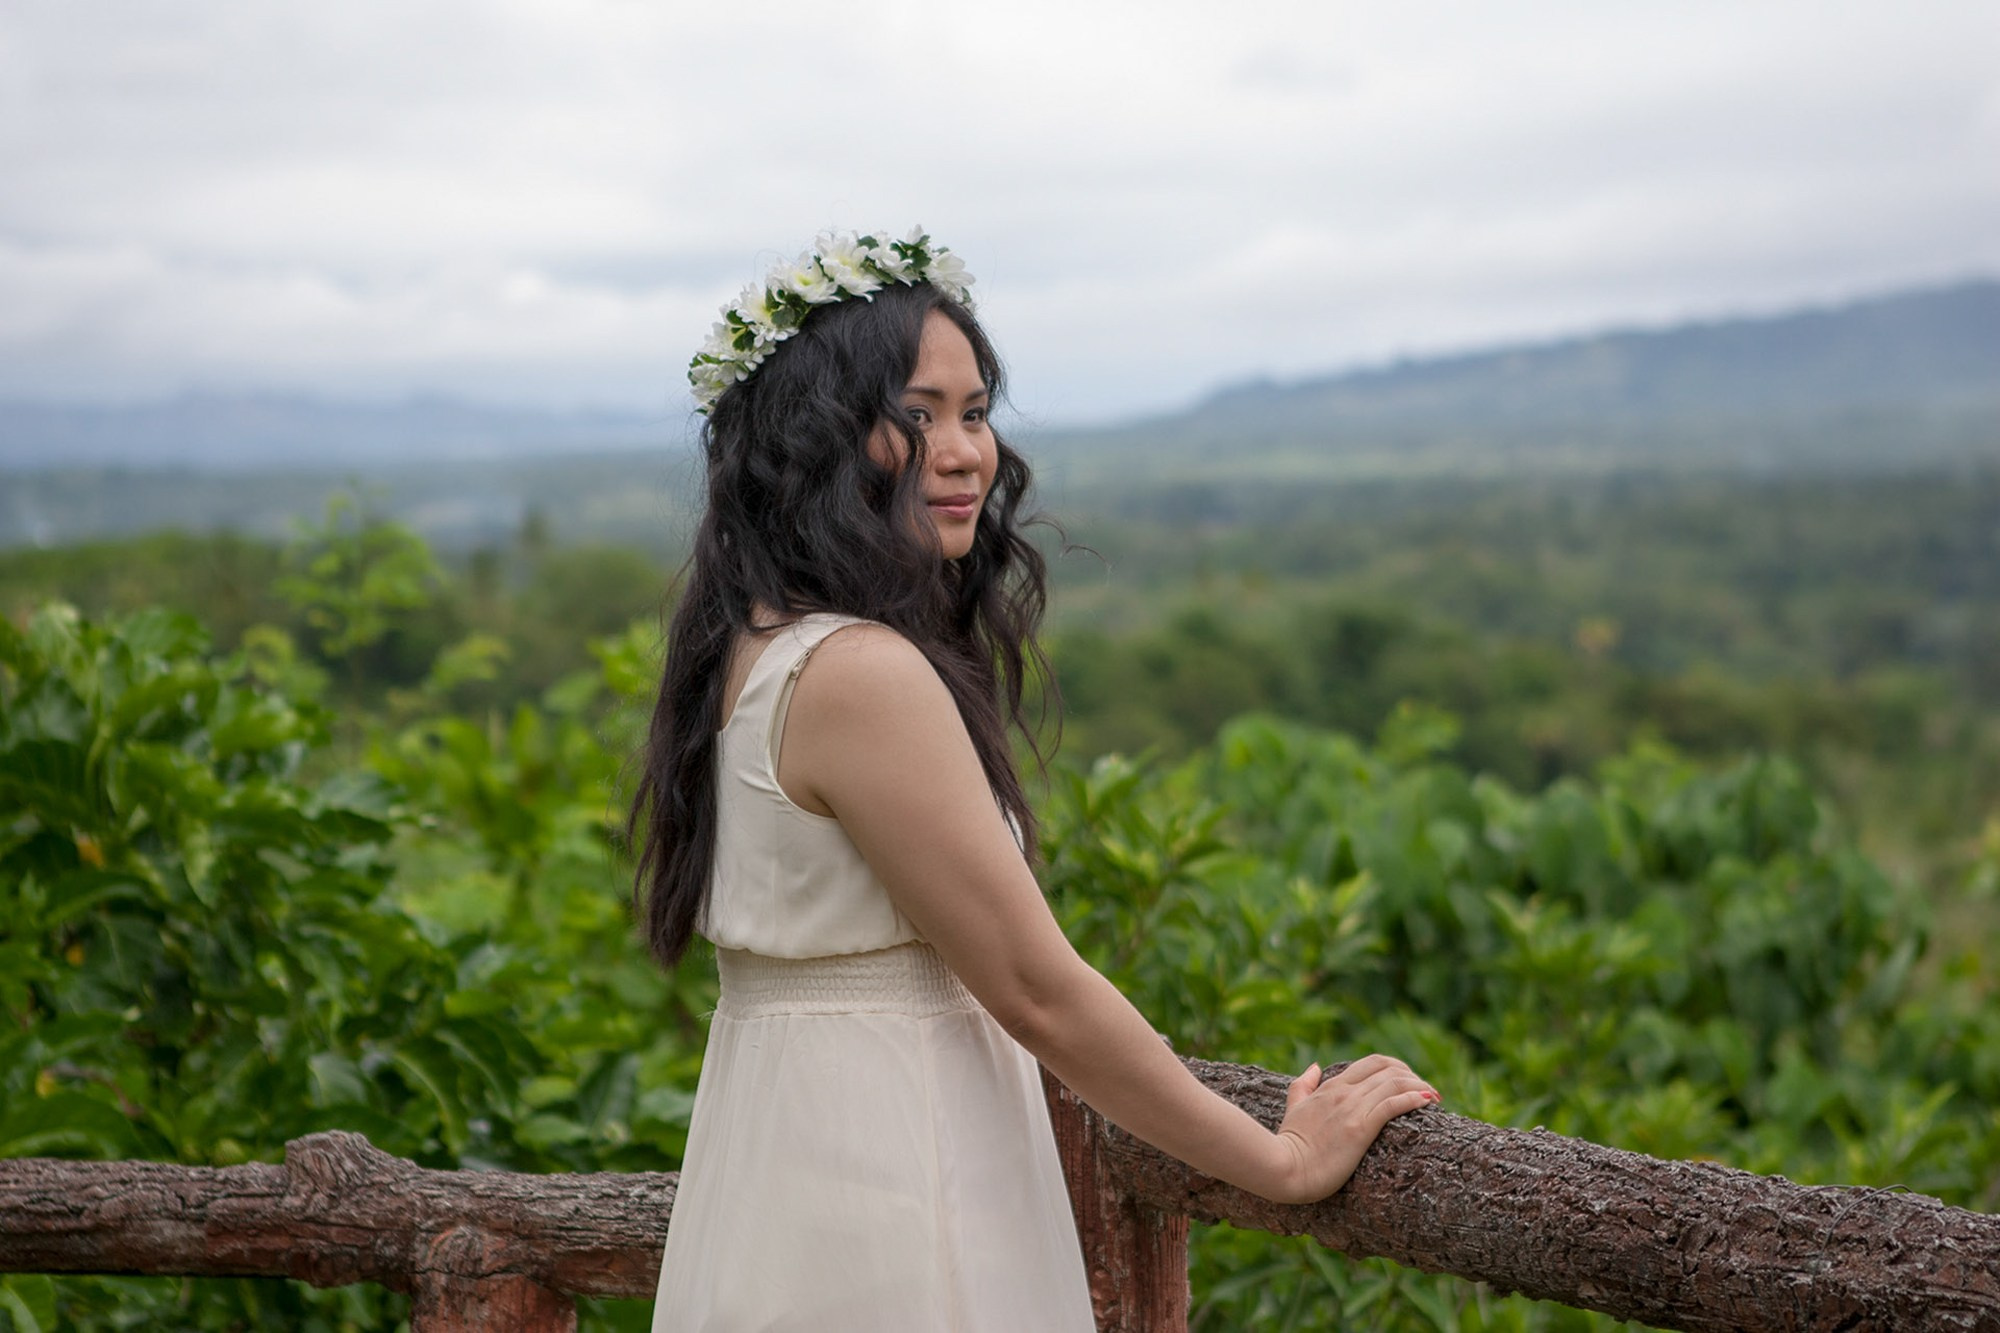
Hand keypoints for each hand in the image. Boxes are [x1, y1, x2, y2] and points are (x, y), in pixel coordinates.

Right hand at [1265, 1053, 1437, 1203]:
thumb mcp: (1294, 1107)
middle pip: (1389, 1069)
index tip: (1410, 1080)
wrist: (1283, 1168)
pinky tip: (1427, 1102)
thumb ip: (1303, 1085)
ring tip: (1435, 1097)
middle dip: (1413, 1076)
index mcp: (1332, 1086)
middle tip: (1427, 1091)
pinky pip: (1392, 1105)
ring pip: (1394, 1084)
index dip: (1397, 1067)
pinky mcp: (1359, 1129)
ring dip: (1420, 1086)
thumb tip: (1315, 1067)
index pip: (1372, 1063)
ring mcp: (1352, 1109)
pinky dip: (1413, 1099)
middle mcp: (1344, 1092)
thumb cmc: (1289, 1143)